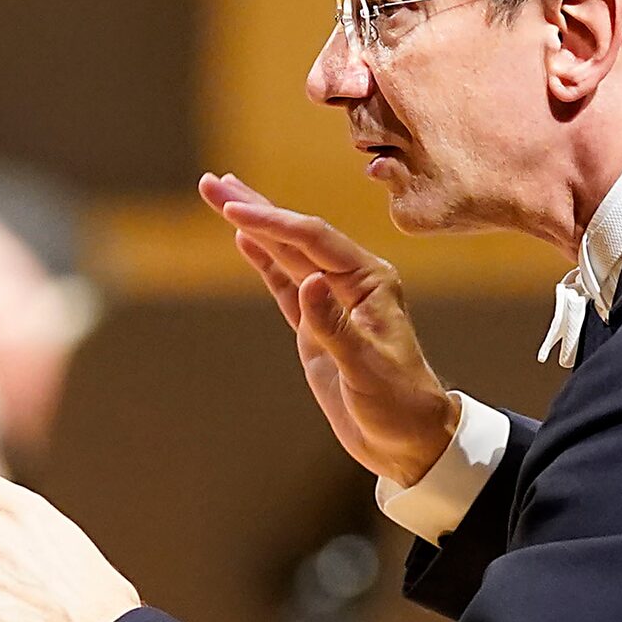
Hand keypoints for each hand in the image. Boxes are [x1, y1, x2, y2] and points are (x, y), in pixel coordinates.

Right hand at [199, 172, 458, 486]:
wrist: (409, 440)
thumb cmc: (398, 404)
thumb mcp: (366, 368)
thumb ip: (335, 326)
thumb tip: (310, 283)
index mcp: (369, 282)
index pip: (313, 241)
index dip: (272, 222)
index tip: (232, 209)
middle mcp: (351, 282)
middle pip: (295, 235)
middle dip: (254, 207)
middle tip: (212, 182)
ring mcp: (331, 302)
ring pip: (286, 254)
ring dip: (254, 226)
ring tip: (220, 197)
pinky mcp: (315, 326)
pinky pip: (284, 284)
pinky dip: (264, 260)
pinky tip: (244, 240)